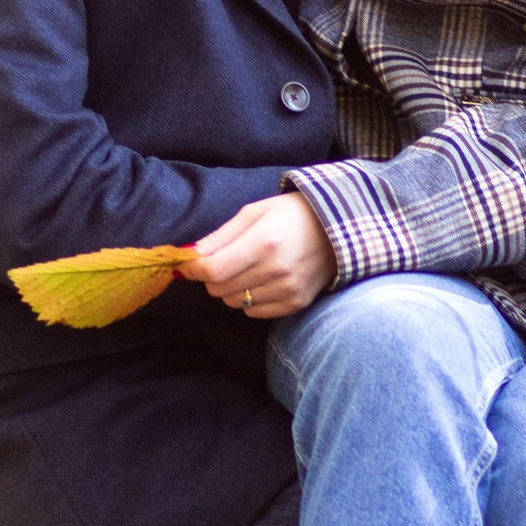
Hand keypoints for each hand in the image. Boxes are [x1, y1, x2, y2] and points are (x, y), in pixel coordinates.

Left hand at [185, 192, 337, 320]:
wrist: (338, 228)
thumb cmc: (290, 215)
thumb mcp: (254, 212)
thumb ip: (220, 236)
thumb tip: (190, 254)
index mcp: (263, 242)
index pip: (213, 270)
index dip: (193, 269)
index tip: (188, 264)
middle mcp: (276, 270)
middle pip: (219, 289)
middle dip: (212, 276)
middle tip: (224, 261)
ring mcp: (288, 289)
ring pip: (234, 302)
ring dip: (231, 288)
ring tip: (248, 268)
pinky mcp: (296, 303)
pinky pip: (254, 312)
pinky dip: (250, 300)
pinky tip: (263, 281)